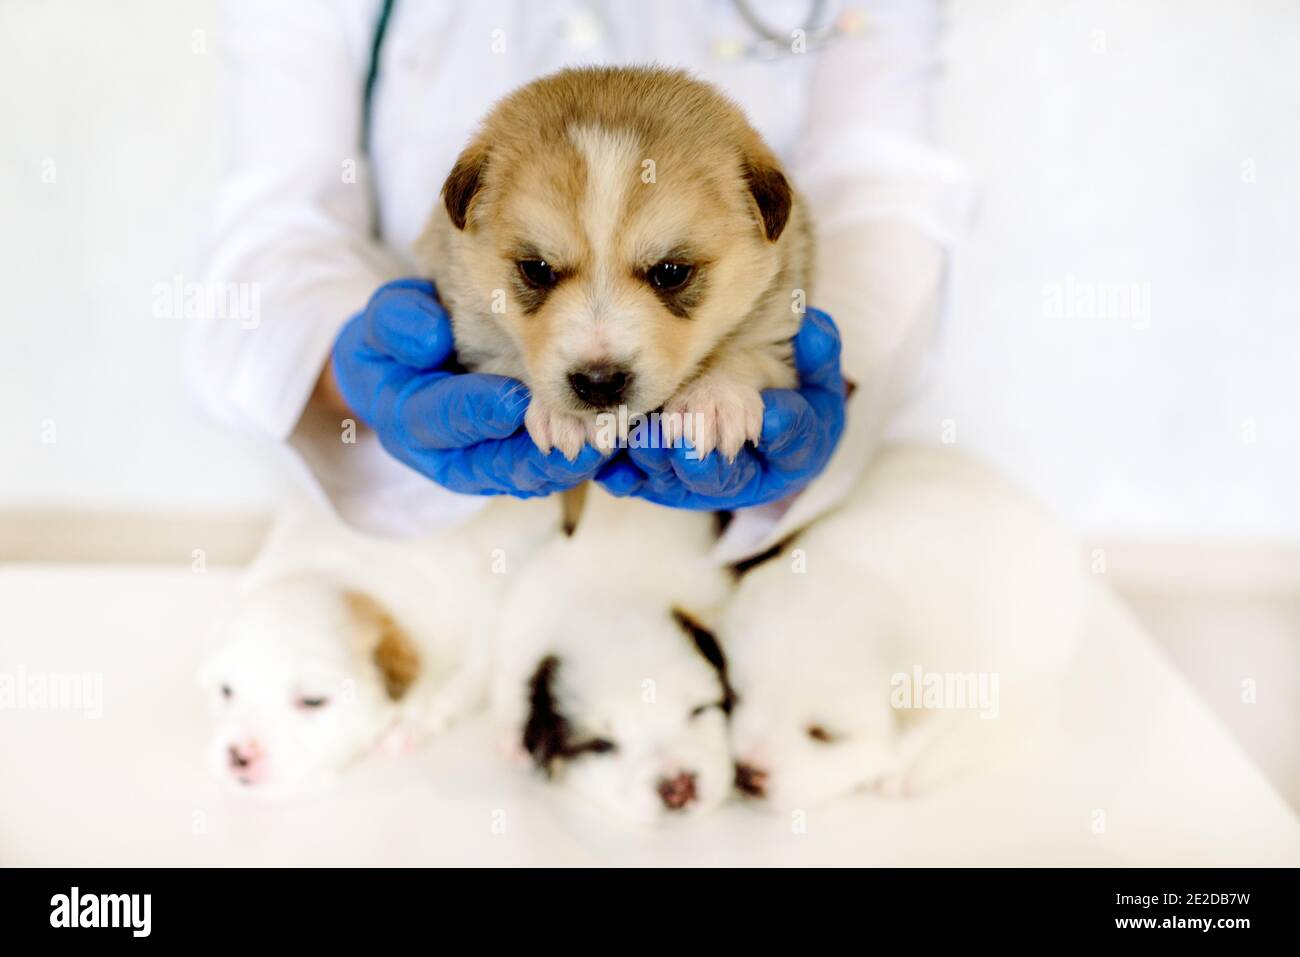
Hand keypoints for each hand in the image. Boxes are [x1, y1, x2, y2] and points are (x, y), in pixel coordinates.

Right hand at [331, 279, 604, 496]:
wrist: (419, 358)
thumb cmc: (403, 335)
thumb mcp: (386, 320)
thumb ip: (398, 323)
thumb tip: (428, 338)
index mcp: (407, 421)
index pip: (439, 420)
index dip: (474, 411)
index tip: (511, 400)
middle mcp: (449, 456)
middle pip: (492, 466)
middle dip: (535, 456)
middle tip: (575, 441)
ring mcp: (488, 466)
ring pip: (529, 476)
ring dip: (569, 465)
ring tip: (605, 445)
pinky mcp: (523, 464)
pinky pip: (554, 468)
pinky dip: (585, 458)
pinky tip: (616, 441)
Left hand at [596, 308, 845, 509]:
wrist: (750, 419)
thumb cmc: (788, 397)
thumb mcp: (813, 377)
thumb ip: (819, 355)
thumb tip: (816, 326)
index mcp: (791, 455)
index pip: (793, 445)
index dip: (785, 431)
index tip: (773, 415)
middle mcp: (745, 479)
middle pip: (725, 479)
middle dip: (706, 465)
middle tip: (689, 447)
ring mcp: (699, 484)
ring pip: (676, 482)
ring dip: (657, 463)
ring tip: (644, 441)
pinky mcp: (660, 481)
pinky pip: (637, 480)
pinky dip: (620, 471)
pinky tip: (603, 459)